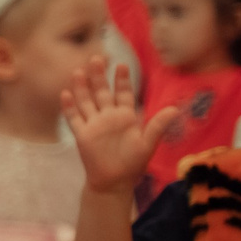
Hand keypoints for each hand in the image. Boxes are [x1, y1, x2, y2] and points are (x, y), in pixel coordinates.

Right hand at [63, 62, 168, 194]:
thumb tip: (175, 109)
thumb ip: (159, 125)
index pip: (123, 93)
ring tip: (77, 71)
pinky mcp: (82, 135)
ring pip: (86, 101)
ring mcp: (94, 125)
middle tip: (96, 58)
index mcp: (126, 117)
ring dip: (82, 87)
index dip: (122, 80)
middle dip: (99, 76)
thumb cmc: (133, 164)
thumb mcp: (149, 144)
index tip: (121, 64)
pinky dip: (69, 106)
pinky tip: (65, 94)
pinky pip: (74, 118)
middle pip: (102, 92)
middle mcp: (108, 117)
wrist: (114, 182)